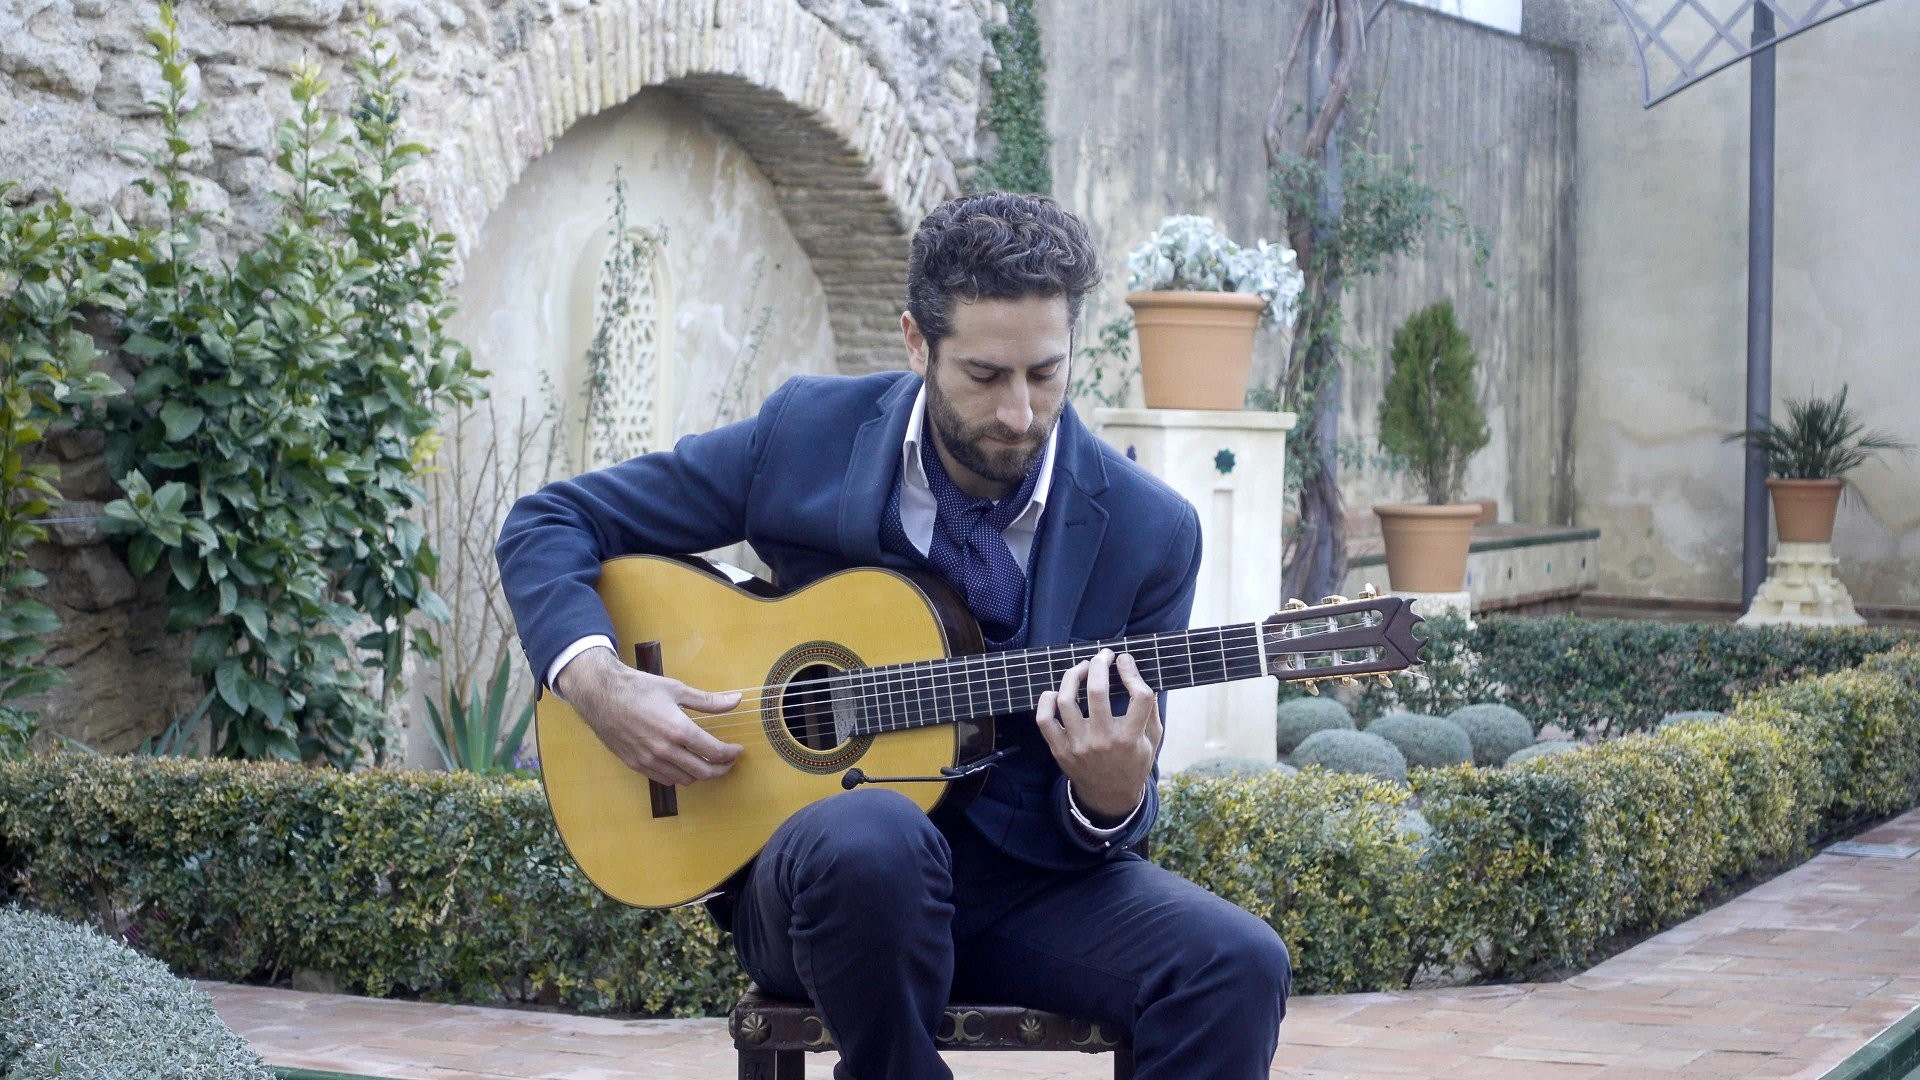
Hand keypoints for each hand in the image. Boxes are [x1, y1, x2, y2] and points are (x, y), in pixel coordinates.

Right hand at [554, 647, 743, 786]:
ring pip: (685, 779)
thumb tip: (736, 700)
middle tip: (728, 761)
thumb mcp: (676, 689)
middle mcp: (665, 750)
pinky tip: (683, 764)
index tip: (737, 750)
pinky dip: (679, 776)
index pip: (714, 752)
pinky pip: (665, 779)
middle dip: (722, 768)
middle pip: (703, 772)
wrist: (601, 695)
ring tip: (707, 762)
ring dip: (700, 774)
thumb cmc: (639, 688)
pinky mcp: (636, 765)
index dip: (731, 754)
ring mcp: (649, 760)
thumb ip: (709, 701)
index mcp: (678, 730)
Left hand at [1034, 648, 1160, 821]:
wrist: (1109, 796)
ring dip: (1073, 675)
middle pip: (1097, 691)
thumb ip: (1151, 711)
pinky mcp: (1060, 749)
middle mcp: (1103, 741)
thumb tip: (1141, 676)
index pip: (1138, 696)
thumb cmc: (1133, 763)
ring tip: (1082, 668)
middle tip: (1103, 655)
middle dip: (1099, 664)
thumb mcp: (1152, 741)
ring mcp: (1078, 746)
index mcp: (1130, 738)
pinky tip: (1055, 692)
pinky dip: (1046, 701)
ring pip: (1066, 700)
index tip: (1125, 661)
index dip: (1131, 672)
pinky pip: (1044, 720)